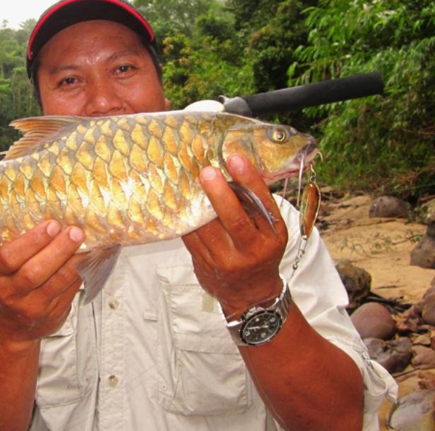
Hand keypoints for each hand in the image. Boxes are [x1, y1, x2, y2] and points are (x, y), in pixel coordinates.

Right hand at [0, 220, 84, 346]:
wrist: (9, 327)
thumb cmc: (9, 286)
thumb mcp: (3, 268)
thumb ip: (19, 248)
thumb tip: (51, 218)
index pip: (9, 257)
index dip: (31, 241)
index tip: (51, 224)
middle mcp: (11, 293)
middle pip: (34, 272)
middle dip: (58, 249)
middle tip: (75, 231)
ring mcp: (32, 307)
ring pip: (56, 283)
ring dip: (74, 261)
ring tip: (86, 243)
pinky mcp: (52, 315)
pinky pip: (69, 292)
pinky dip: (81, 273)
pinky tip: (88, 259)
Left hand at [182, 155, 287, 317]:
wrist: (250, 294)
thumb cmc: (261, 252)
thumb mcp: (270, 232)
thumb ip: (257, 206)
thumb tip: (233, 167)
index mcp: (272, 236)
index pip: (263, 204)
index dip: (249, 180)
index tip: (235, 158)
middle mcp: (251, 249)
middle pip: (234, 219)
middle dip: (219, 193)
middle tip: (207, 171)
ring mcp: (226, 259)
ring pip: (206, 228)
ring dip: (195, 202)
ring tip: (187, 179)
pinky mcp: (204, 263)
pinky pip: (190, 236)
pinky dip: (184, 217)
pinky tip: (179, 200)